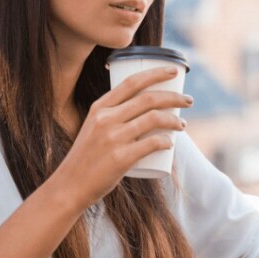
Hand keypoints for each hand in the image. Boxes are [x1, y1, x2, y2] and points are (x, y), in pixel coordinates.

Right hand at [52, 66, 192, 210]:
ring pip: (154, 119)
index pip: (132, 82)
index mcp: (100, 107)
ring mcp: (113, 138)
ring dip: (175, 120)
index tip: (174, 71)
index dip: (156, 73)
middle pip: (149, 99)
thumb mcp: (94, 128)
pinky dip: (166, 142)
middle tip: (188, 101)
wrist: (70, 185)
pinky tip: (171, 144)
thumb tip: (146, 111)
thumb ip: (113, 117)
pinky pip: (152, 144)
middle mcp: (106, 119)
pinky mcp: (121, 158)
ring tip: (182, 125)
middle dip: (174, 97)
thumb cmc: (87, 157)